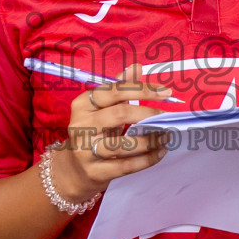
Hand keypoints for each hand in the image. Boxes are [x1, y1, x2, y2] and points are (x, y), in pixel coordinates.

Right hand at [51, 64, 171, 205]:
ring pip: (124, 143)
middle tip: (165, 116)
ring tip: (165, 136)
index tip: (165, 91)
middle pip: (119, 114)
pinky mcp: (95, 172)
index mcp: (82, 104)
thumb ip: (119, 88)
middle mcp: (80, 126)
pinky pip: (126, 165)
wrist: (73, 170)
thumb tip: (136, 67)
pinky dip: (147, 159)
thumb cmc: (93, 133)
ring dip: (150, 140)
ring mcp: (85, 150)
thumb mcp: (102, 109)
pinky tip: (159, 152)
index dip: (142, 89)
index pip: (114, 91)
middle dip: (147, 114)